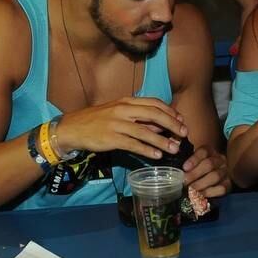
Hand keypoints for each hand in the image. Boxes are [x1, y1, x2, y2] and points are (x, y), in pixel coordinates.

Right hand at [54, 98, 186, 159]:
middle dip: (172, 124)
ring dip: (162, 141)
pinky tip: (156, 155)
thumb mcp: (118, 113)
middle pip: (154, 114)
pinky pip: (133, 144)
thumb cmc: (97, 120)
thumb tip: (160, 125)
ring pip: (145, 132)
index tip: (181, 121)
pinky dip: (146, 150)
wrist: (73, 128)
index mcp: (126, 102)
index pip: (154, 103)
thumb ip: (138, 117)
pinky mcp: (111, 138)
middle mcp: (123, 110)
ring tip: (174, 149)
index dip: (170, 112)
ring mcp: (117, 124)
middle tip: (184, 134)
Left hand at [182, 145, 229, 197]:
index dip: (194, 159)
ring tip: (190, 190)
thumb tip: (174, 170)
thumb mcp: (192, 162)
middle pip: (209, 164)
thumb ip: (185, 163)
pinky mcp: (229, 184)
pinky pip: (221, 188)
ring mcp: (225, 172)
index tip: (184, 168)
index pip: (203, 151)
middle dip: (194, 174)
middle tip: (184, 182)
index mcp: (209, 151)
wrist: (212, 177)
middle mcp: (220, 159)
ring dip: (200, 184)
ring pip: (215, 176)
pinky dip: (209, 192)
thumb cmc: (197, 169)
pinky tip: (200, 195)